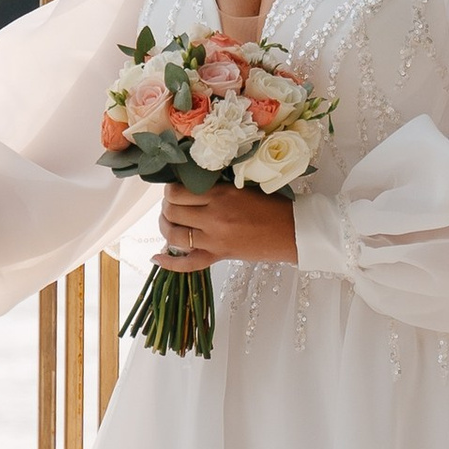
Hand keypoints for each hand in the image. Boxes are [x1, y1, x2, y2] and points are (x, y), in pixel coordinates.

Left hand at [156, 184, 296, 267]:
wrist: (292, 231)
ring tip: (168, 222)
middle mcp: (213, 216)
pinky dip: (170, 263)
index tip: (174, 189)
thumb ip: (217, 186)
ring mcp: (214, 239)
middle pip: (172, 211)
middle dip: (166, 207)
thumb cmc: (272, 205)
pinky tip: (156, 258)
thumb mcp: (242, 187)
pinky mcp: (219, 256)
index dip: (170, 190)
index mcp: (220, 194)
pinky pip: (188, 264)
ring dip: (165, 227)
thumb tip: (189, 184)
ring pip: (174, 235)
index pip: (177, 191)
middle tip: (172, 204)